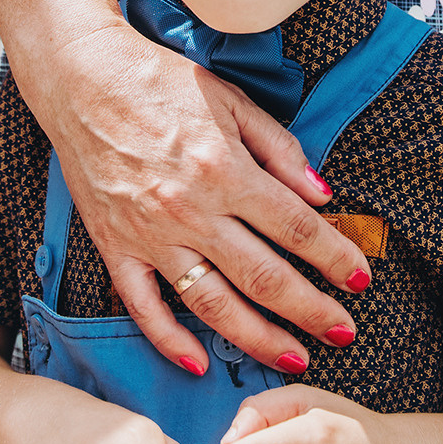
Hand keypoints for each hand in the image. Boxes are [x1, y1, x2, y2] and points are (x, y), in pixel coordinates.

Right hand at [25, 23, 372, 376]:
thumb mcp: (232, 101)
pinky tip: (200, 364)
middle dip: (311, 311)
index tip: (360, 280)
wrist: (82, 79)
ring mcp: (149, 234)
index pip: (296, 229)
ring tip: (294, 359)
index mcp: (225, 170)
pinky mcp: (114, 246)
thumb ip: (281, 150)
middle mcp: (190, 210)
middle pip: (263, 277)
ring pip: (211, 303)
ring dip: (257, 338)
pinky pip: (143, 307)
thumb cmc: (160, 82)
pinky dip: (169, 341)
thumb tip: (322, 196)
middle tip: (344, 333)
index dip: (335, 258)